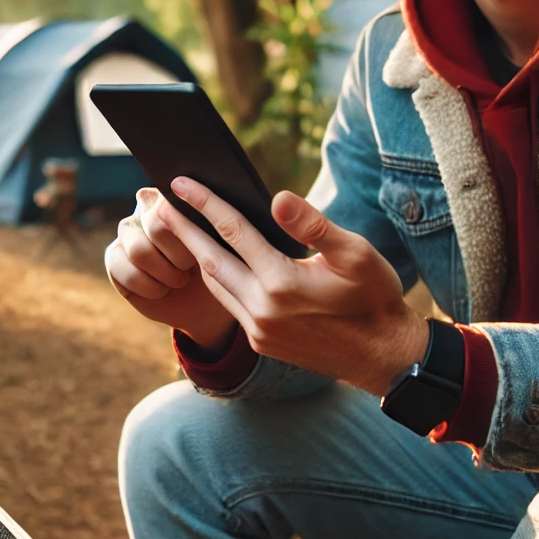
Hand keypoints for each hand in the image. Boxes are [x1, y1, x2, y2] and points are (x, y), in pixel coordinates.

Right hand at [104, 187, 236, 349]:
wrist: (206, 302)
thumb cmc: (229, 266)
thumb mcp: (240, 244)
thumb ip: (244, 220)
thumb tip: (276, 204)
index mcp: (180, 193)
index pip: (177, 197)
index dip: (190, 220)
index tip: (202, 245)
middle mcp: (147, 205)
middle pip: (157, 222)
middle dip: (181, 255)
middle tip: (194, 267)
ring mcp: (127, 230)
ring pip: (140, 250)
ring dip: (166, 273)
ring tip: (181, 279)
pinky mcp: (114, 257)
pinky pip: (126, 272)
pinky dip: (151, 288)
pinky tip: (163, 290)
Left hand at [157, 177, 428, 394]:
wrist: (382, 355)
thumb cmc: (374, 298)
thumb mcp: (356, 254)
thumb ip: (313, 226)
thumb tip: (277, 198)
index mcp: (281, 283)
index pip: (233, 232)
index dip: (205, 204)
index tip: (181, 183)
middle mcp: (261, 309)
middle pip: (209, 259)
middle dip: (181, 230)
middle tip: (155, 205)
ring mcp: (258, 330)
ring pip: (215, 284)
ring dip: (194, 256)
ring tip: (178, 230)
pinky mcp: (261, 342)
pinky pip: (228, 304)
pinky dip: (216, 279)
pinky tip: (214, 264)